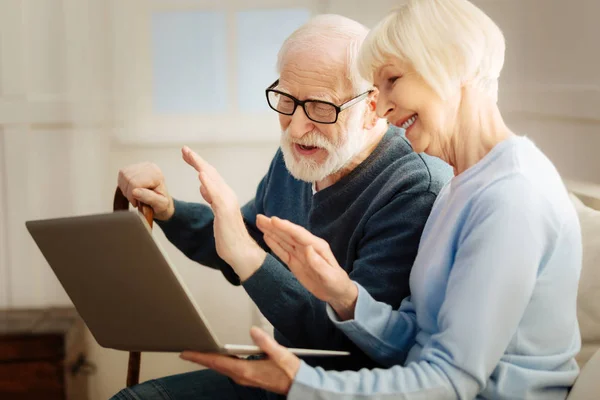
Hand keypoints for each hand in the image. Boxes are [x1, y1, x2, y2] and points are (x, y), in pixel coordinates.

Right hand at [117, 162, 173, 219]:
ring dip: (125, 189)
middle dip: (128, 193)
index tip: (137, 203)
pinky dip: (123, 184)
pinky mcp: (135, 167)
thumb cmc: (162, 204)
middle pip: (127, 178)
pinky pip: (122, 174)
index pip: (135, 183)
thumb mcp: (161, 205)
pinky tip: (131, 190)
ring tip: (134, 195)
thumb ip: (150, 198)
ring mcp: (142, 165)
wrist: (161, 201)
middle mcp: (149, 167)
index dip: (132, 196)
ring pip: (123, 175)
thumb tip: (135, 191)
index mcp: (157, 175)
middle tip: (135, 200)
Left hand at [180, 327, 300, 394]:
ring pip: (222, 368)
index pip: (218, 362)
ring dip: (209, 361)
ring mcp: (245, 378)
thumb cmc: (290, 371)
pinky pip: (229, 369)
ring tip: (198, 353)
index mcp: (247, 370)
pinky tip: (218, 358)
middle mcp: (243, 376)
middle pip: (216, 366)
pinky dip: (219, 363)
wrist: (299, 385)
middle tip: (186, 352)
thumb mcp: (280, 354)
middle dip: (201, 358)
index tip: (187, 353)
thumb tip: (252, 331)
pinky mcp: (249, 377)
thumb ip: (266, 342)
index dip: (201, 357)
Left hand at [181, 146, 265, 280]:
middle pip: (210, 173)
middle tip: (184, 149)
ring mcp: (227, 202)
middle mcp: (227, 195)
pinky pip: (216, 195)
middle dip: (197, 160)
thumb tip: (203, 186)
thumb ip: (212, 200)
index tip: (186, 154)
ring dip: (201, 166)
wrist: (241, 253)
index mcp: (224, 196)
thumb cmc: (229, 237)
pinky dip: (208, 184)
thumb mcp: (217, 215)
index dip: (198, 164)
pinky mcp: (225, 212)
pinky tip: (200, 175)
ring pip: (213, 179)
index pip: (210, 176)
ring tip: (190, 155)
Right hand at [256, 215, 357, 319]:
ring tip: (259, 222)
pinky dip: (274, 243)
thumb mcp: (330, 276)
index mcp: (317, 246)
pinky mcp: (295, 262)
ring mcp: (300, 254)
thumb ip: (318, 264)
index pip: (299, 234)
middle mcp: (307, 247)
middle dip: (274, 225)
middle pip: (288, 234)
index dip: (286, 227)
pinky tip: (266, 236)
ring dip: (271, 231)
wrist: (336, 292)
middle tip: (260, 217)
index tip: (273, 220)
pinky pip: (282, 251)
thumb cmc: (336, 283)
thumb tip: (308, 249)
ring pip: (283, 240)